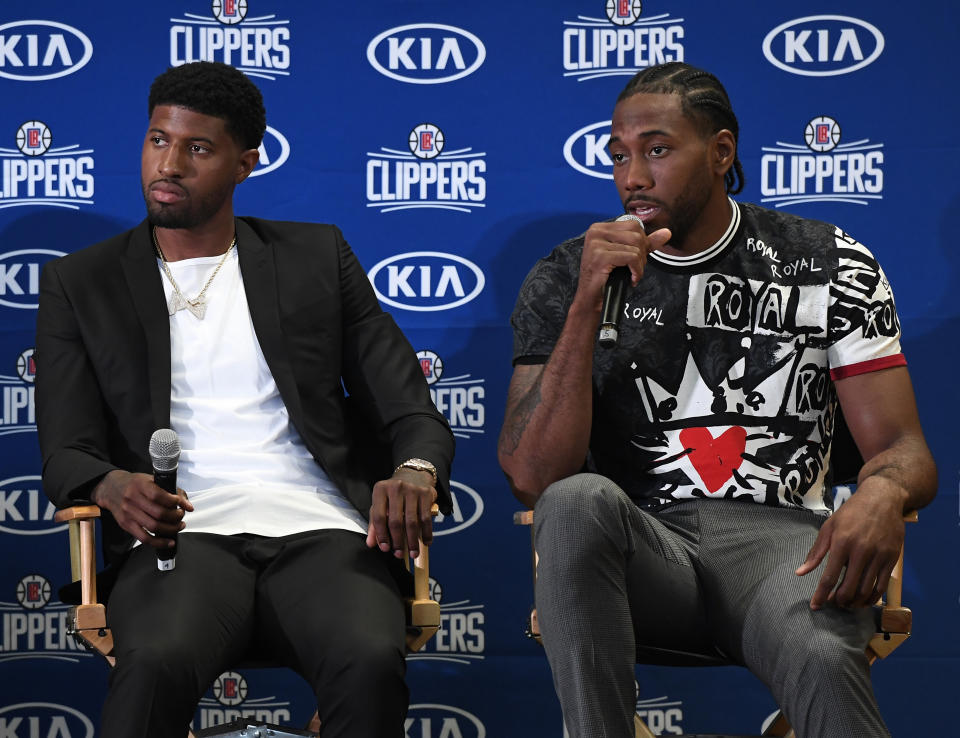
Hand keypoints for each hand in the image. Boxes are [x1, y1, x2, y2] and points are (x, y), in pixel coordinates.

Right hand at [91, 469, 192, 548]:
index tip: (183, 504)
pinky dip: (159, 542)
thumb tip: (187, 505)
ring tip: (178, 526)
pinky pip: (144, 538)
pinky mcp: (126, 525)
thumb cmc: (134, 484)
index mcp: (140, 485)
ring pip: (153, 527)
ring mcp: (129, 513)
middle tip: (181, 516)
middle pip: (159, 513)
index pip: (159, 496)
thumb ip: (170, 490)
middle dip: (176, 517)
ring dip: (171, 529)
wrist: (111, 488)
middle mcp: (133, 499)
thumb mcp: (151, 479)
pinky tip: (169, 541)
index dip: (175, 502)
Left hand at [366, 468, 436, 558]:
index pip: (378, 516)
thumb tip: (371, 544)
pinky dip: (426, 533)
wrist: (413, 475)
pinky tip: (426, 542)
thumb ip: (374, 524)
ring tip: (413, 552)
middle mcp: (395, 488)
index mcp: (380, 490)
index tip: (385, 548)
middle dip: (397, 541)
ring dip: (412, 541)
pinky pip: (426, 518)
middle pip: (395, 521)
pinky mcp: (425, 493)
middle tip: (399, 554)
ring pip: (412, 521)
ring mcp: (412, 490)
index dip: (381, 535)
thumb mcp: (381, 504)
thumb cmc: (393, 494)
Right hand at [576, 219, 671, 307]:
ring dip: (639, 264)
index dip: (641, 243)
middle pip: (636, 234)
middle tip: (633, 268)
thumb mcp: (627, 255)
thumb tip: (666, 232)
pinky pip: (632, 258)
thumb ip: (646, 243)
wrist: (592, 299)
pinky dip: (636, 271)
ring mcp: (596, 244)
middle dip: (641, 254)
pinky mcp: (600, 256)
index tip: (634, 258)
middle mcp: (596, 232)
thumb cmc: (607, 277)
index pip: (633, 225)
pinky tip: (631, 279)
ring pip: (636, 247)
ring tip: (631, 274)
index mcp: (599, 228)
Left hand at [796, 478, 904, 609]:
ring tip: (847, 603)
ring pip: (866, 590)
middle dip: (839, 601)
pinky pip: (882, 586)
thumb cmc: (851, 513)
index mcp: (842, 543)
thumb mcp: (829, 527)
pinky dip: (872, 598)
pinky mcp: (892, 559)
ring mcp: (879, 556)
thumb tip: (800, 572)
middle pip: (849, 588)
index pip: (829, 576)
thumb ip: (816, 552)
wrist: (882, 499)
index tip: (815, 606)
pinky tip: (864, 600)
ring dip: (855, 602)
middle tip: (833, 603)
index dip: (821, 595)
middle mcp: (861, 551)